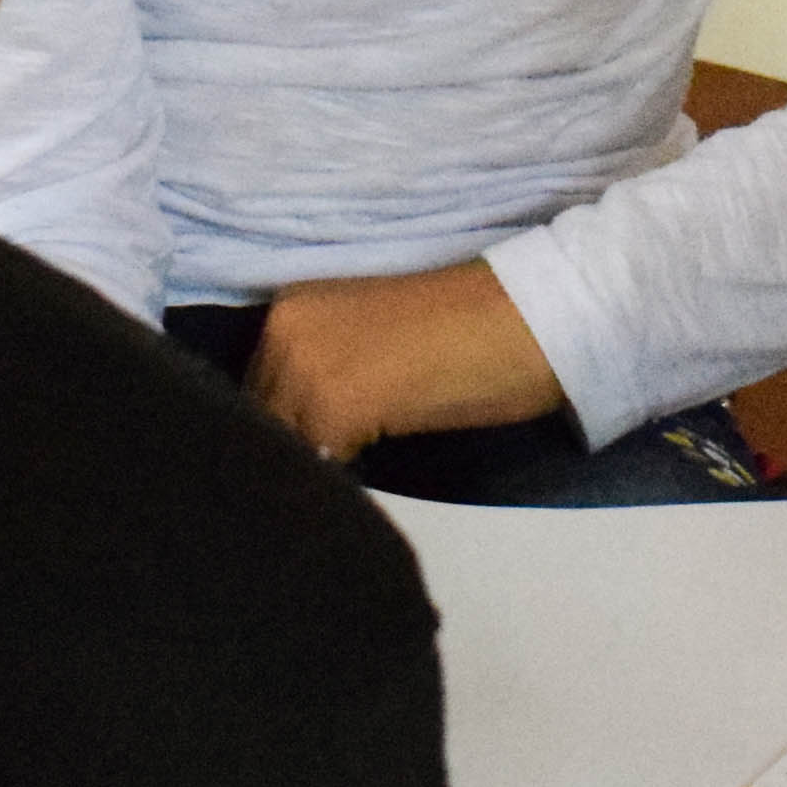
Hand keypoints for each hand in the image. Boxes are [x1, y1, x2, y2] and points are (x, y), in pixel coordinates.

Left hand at [246, 261, 563, 460]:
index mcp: (291, 307)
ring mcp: (306, 364)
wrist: (531, 314)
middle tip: (334, 472)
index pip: (255, 390)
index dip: (284, 428)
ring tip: (354, 476)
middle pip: (261, 418)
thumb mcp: (374, 342)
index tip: (312, 452)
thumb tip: (299, 434)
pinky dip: (341, 479)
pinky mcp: (337, 404)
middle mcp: (284, 328)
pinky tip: (372, 474)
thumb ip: (326, 372)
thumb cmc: (471, 329)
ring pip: (285, 445)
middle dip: (293, 450)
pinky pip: (319, 464)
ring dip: (314, 469)